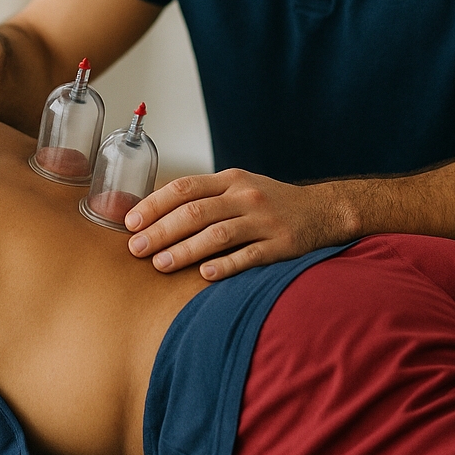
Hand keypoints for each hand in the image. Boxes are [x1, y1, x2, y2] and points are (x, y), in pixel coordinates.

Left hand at [122, 169, 351, 280]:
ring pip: (218, 235)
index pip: (185, 187)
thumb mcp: (239, 188)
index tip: (131, 221)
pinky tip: (204, 274)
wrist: (323, 211)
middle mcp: (245, 196)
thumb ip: (205, 197)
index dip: (155, 204)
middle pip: (196, 212)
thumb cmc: (269, 202)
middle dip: (161, 230)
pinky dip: (225, 265)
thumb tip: (155, 214)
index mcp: (230, 180)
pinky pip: (249, 255)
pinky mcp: (281, 245)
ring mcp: (264, 220)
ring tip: (160, 264)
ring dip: (185, 250)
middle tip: (136, 248)